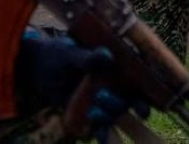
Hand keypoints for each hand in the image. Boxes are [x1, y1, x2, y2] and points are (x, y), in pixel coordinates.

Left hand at [17, 30, 148, 139]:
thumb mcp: (70, 53)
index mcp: (116, 65)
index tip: (142, 103)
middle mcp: (115, 84)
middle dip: (124, 104)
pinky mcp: (91, 113)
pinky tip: (101, 138)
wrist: (38, 69)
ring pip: (116, 112)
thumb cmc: (58, 55)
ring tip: (93, 112)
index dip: (149, 91)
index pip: (141, 78)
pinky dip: (103, 133)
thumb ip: (87, 57)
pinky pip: (102, 126)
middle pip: (131, 99)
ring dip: (109, 115)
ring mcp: (104, 100)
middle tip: (102, 97)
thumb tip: (106, 56)